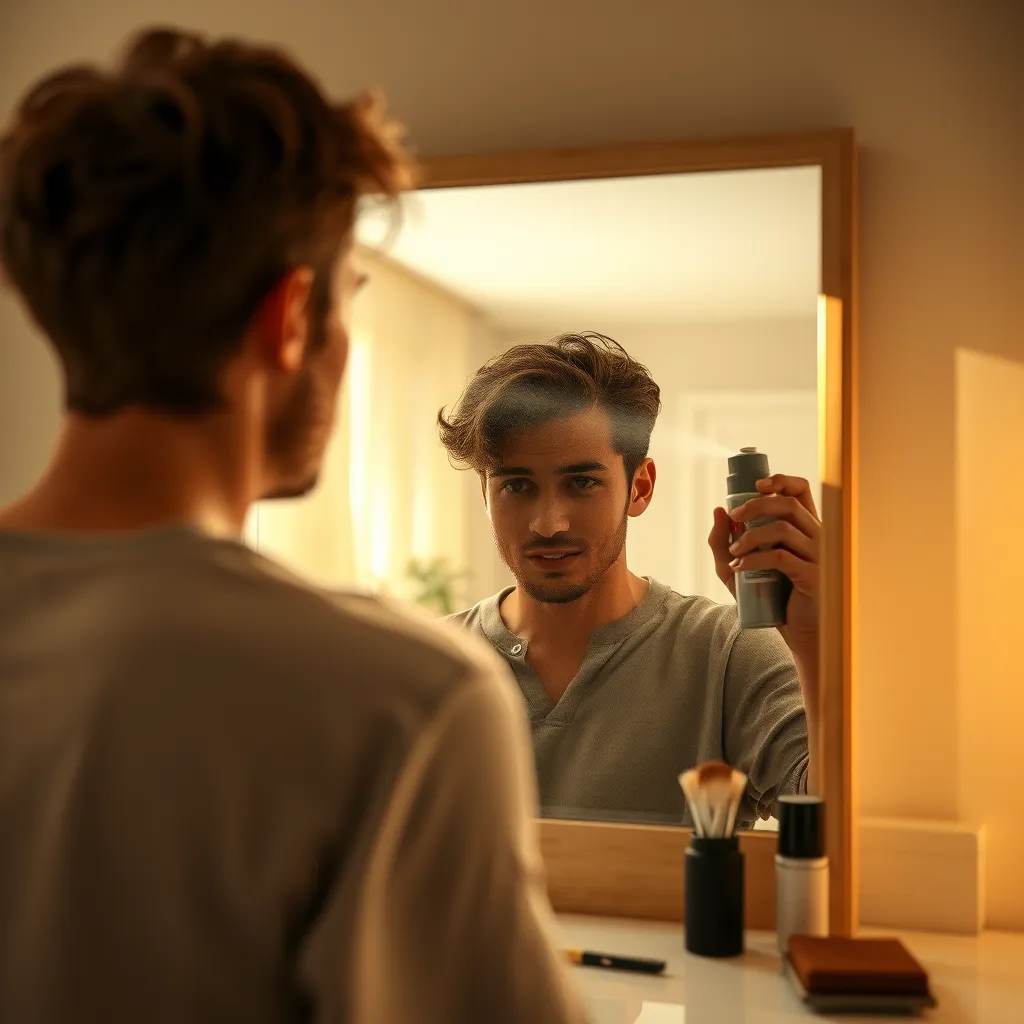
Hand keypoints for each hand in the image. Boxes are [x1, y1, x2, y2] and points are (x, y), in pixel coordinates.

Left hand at [707, 474, 820, 661]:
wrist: (797, 634)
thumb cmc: (770, 598)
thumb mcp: (737, 569)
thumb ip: (723, 542)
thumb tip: (718, 511)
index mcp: (805, 528)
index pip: (801, 491)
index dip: (781, 480)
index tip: (756, 485)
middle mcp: (817, 537)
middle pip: (788, 504)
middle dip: (756, 505)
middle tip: (734, 517)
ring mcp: (819, 556)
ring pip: (783, 529)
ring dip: (751, 536)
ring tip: (734, 552)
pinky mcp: (814, 576)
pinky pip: (781, 557)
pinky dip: (755, 559)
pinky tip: (739, 567)